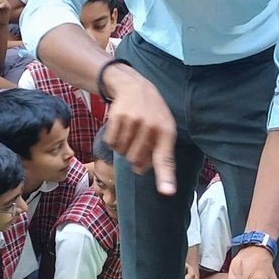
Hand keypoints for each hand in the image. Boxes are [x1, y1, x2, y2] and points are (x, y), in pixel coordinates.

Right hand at [102, 70, 178, 194]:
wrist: (133, 85)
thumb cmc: (151, 113)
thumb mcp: (162, 128)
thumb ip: (157, 151)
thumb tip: (139, 170)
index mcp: (166, 132)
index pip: (165, 159)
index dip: (165, 177)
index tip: (167, 192)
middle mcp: (151, 126)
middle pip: (135, 160)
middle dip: (134, 157)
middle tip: (137, 142)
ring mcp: (133, 121)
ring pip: (122, 152)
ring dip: (122, 147)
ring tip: (129, 132)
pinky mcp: (117, 117)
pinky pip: (111, 143)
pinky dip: (112, 140)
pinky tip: (119, 128)